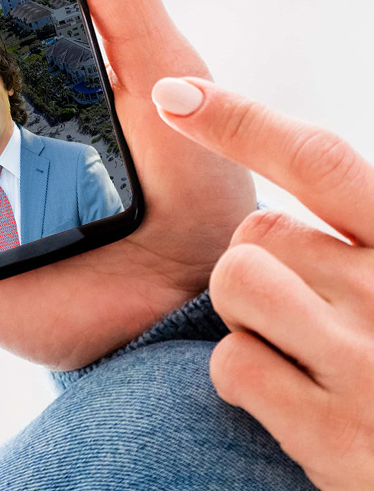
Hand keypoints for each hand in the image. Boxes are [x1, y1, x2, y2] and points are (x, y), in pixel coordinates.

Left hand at [152, 77, 373, 490]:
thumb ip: (351, 235)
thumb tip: (266, 208)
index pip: (316, 162)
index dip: (240, 122)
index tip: (171, 94)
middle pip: (257, 232)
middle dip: (259, 263)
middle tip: (311, 314)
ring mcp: (366, 363)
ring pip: (235, 285)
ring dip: (247, 319)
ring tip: (304, 356)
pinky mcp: (334, 430)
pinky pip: (233, 365)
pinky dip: (248, 381)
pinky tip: (301, 404)